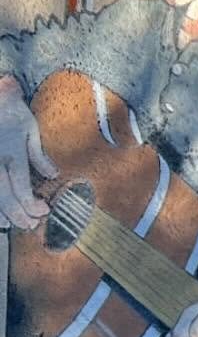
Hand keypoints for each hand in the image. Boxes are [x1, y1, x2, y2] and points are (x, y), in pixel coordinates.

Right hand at [0, 76, 56, 231]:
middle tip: (30, 224)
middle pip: (3, 193)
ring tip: (9, 224)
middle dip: (17, 213)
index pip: (20, 182)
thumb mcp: (29, 127)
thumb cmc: (10, 112)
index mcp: (11, 149)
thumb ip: (38, 154)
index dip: (31, 202)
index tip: (43, 211)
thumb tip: (53, 175)